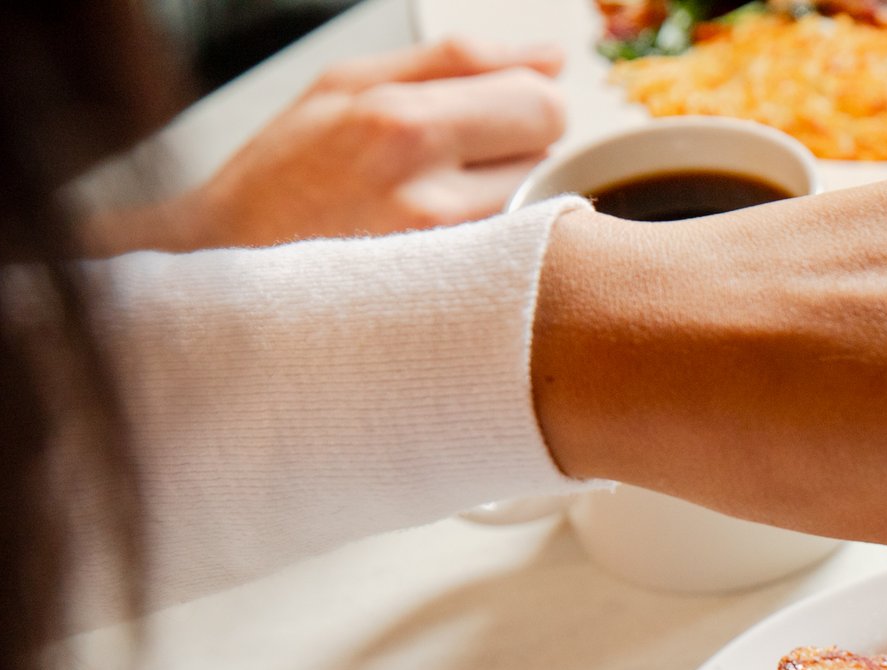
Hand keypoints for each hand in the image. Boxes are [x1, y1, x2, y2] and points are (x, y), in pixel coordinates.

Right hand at [88, 39, 564, 253]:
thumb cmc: (284, 176)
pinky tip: (445, 240)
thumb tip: (551, 58)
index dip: (527, 97)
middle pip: (548, 141)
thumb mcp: (345, 86)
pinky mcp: (453, 290)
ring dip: (507, 190)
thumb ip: (457, 63)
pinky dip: (499, 238)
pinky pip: (518, 249)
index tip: (499, 110)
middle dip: (523, 138)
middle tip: (467, 155)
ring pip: (537, 194)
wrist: (231, 270)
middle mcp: (426, 182)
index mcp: (398, 116)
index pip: (535, 93)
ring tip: (439, 200)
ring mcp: (443, 243)